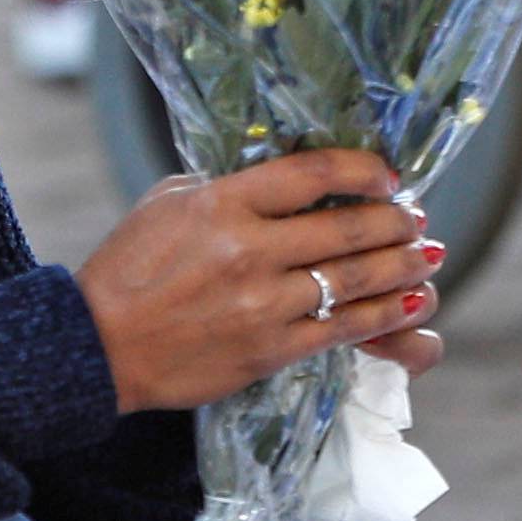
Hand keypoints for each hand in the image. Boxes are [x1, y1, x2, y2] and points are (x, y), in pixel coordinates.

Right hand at [76, 149, 439, 413]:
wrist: (95, 348)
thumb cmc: (125, 270)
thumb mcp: (165, 205)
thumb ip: (222, 187)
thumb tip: (277, 179)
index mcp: (222, 204)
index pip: (313, 173)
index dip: (364, 170)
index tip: (386, 175)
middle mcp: (249, 251)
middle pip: (348, 227)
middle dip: (395, 219)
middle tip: (415, 216)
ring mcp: (262, 304)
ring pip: (355, 279)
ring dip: (402, 265)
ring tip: (425, 255)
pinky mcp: (269, 350)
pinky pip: (342, 329)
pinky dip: (383, 314)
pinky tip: (407, 302)